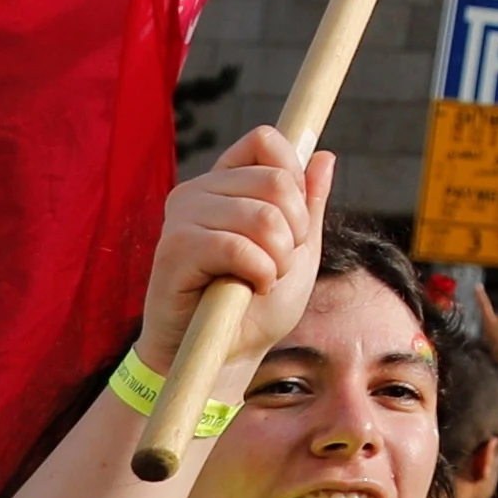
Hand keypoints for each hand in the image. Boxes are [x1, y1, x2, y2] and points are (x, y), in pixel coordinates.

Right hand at [146, 126, 332, 359]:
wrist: (225, 356)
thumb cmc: (256, 306)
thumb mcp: (297, 251)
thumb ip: (309, 203)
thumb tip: (323, 155)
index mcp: (224, 182)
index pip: (265, 141)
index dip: (295, 180)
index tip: (294, 223)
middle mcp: (197, 190)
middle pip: (276, 180)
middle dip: (296, 230)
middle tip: (277, 263)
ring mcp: (181, 217)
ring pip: (262, 216)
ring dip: (279, 259)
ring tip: (261, 280)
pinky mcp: (173, 249)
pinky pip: (238, 247)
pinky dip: (260, 274)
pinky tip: (249, 289)